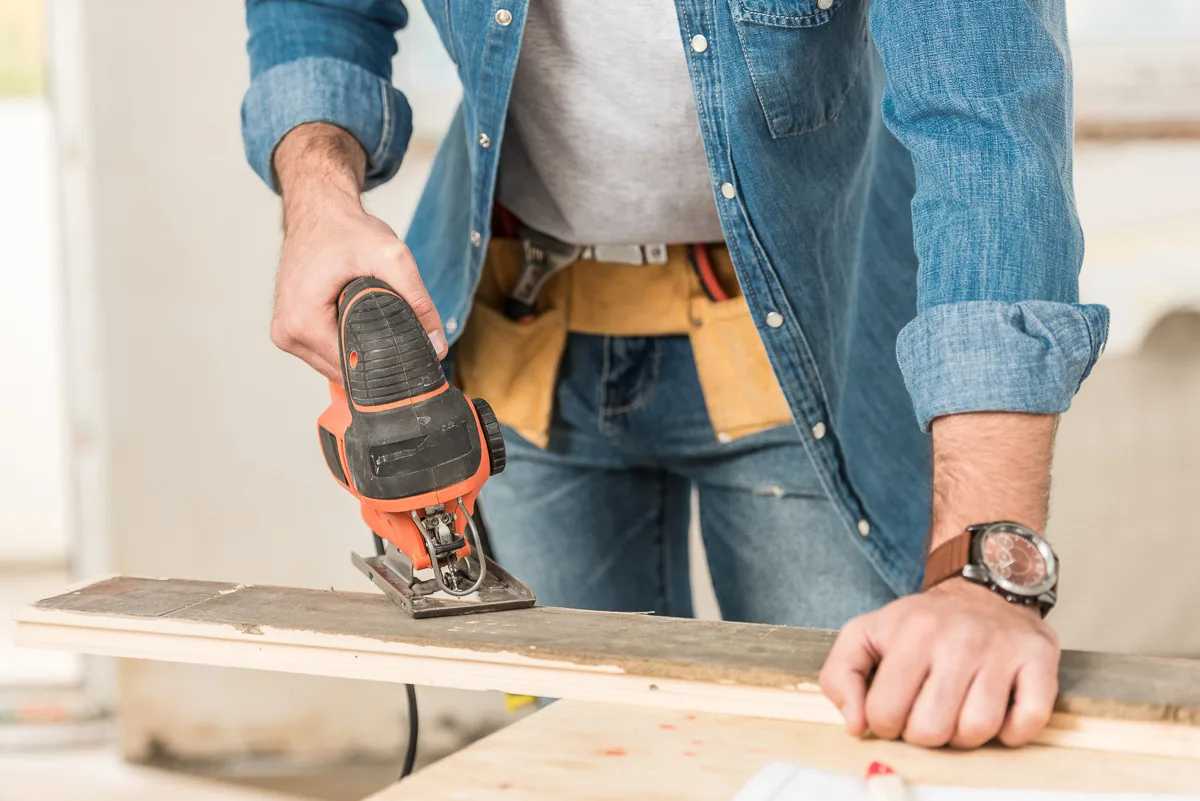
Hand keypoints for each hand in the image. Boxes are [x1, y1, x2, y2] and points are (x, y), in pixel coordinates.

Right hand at [269, 123, 444, 383]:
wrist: (318, 211)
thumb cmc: (345, 230)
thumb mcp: (391, 257)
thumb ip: (418, 301)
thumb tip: (437, 345)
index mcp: (302, 323)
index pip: (351, 370)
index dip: (385, 369)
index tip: (409, 364)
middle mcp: (287, 334)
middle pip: (343, 373)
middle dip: (375, 363)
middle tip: (403, 344)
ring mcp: (286, 335)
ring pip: (336, 367)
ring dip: (360, 355)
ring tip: (381, 330)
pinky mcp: (291, 331)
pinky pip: (327, 353)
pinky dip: (348, 345)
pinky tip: (363, 328)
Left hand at [819, 578, 1059, 748]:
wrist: (984, 590)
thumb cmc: (922, 623)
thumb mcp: (866, 633)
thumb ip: (841, 674)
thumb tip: (855, 724)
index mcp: (911, 633)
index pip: (885, 713)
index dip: (885, 723)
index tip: (895, 709)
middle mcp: (957, 639)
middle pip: (930, 730)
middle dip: (924, 733)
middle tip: (928, 711)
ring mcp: (1000, 650)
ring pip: (976, 731)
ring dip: (965, 735)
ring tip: (960, 710)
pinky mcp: (1038, 660)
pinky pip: (1026, 722)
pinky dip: (1011, 731)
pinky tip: (998, 711)